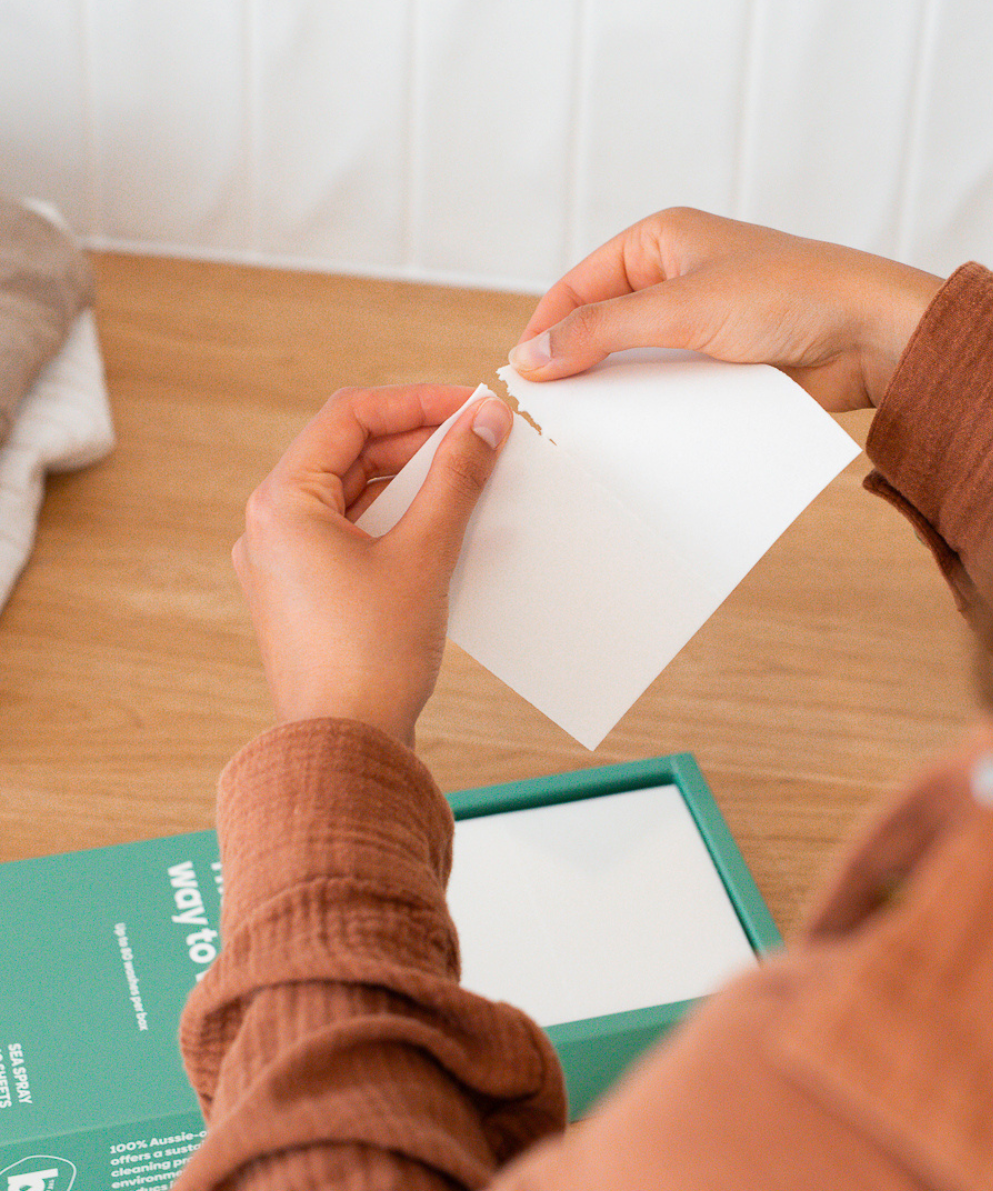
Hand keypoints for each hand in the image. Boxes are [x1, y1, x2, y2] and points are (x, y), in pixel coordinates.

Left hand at [233, 384, 512, 746]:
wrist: (345, 749)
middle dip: (417, 442)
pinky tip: (440, 526)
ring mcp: (283, 561)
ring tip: (467, 480)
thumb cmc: (370, 660)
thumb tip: (483, 424)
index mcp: (281, 503)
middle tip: (479, 440)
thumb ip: (456, 479)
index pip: (350, 416)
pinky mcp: (305, 592)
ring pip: (351, 494)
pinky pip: (350, 533)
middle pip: (349, 453)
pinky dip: (394, 520)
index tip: (470, 405)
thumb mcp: (424, 554)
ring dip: (408, 481)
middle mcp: (270, 526)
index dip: (416, 401)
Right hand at [508, 207, 942, 410]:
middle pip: (602, 325)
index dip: (548, 328)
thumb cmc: (791, 294)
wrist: (870, 336)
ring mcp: (698, 326)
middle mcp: (675, 279)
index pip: (579, 285)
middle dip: (578, 364)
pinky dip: (652, 410)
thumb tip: (534, 354)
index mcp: (660, 242)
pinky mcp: (720, 366)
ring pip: (635, 362)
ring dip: (616, 392)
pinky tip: (636, 436)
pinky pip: (670, 389)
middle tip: (548, 411)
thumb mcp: (683, 308)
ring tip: (586, 431)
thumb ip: (604, 330)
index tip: (523, 376)